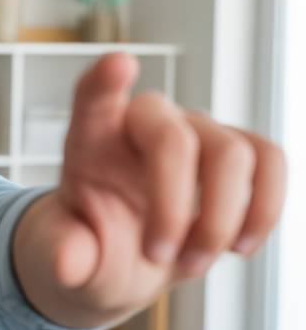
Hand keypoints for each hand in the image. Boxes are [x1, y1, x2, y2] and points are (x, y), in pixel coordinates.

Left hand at [14, 52, 285, 327]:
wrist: (124, 262)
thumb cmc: (89, 248)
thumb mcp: (63, 256)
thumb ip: (60, 253)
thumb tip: (64, 263)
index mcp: (90, 140)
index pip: (93, 98)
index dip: (104, 82)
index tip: (118, 65)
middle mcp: (144, 123)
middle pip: (174, 139)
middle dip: (172, 209)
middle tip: (156, 257)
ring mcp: (194, 133)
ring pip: (232, 154)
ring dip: (218, 223)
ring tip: (190, 264)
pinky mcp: (237, 152)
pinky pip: (270, 163)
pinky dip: (263, 211)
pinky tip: (238, 247)